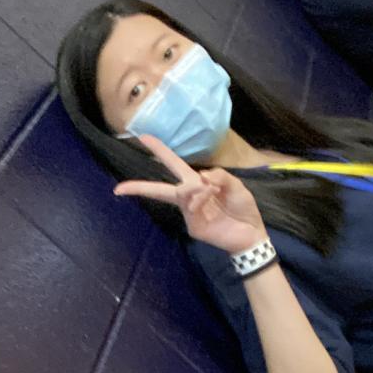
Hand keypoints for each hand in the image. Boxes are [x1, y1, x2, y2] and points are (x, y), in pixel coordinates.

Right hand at [114, 134, 268, 255]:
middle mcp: (189, 198)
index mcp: (197, 184)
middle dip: (141, 187)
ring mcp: (189, 214)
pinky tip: (211, 197)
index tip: (143, 138)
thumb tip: (200, 177)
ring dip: (194, 188)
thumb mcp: (235, 185)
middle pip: (160, 188)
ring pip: (181, 193)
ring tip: (212, 191)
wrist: (252, 234)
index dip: (160, 151)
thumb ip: (219, 176)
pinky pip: (191, 207)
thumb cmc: (243, 208)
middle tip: (120, 188)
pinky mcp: (193, 227)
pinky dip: (200, 199)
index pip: (174, 164)